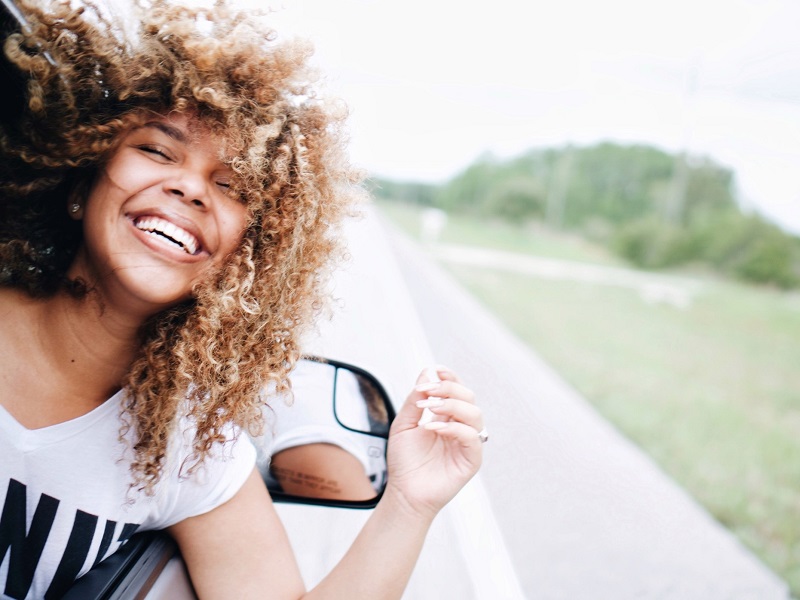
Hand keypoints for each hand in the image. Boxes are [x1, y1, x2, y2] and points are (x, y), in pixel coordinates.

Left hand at [384, 366, 483, 518]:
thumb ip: (415, 399)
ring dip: (451, 405)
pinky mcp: (471, 459)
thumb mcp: (403, 424)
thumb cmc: (404, 462)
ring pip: (474, 413)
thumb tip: (426, 372)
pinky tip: (432, 428)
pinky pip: (472, 437)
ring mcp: (467, 443)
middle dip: (448, 389)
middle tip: (427, 391)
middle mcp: (460, 428)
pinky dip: (453, 427)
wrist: (404, 492)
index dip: (450, 378)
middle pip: (468, 397)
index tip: (436, 371)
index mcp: (446, 418)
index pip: (456, 391)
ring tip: (429, 408)